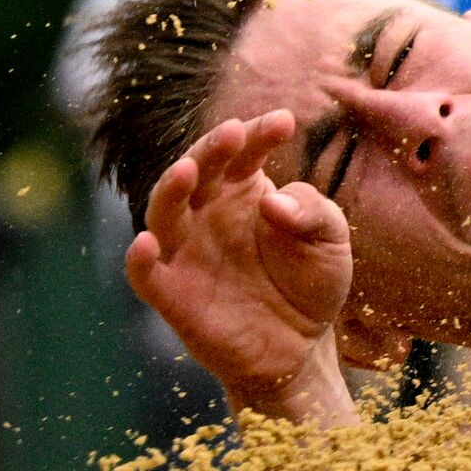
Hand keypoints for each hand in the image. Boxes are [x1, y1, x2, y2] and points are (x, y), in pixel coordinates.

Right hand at [125, 111, 354, 415]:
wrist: (302, 347)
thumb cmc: (312, 283)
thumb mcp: (331, 242)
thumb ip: (314, 213)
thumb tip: (274, 201)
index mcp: (244, 192)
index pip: (243, 153)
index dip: (258, 134)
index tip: (283, 122)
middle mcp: (208, 215)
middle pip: (198, 172)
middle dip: (212, 149)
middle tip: (235, 132)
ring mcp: (189, 253)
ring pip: (164, 214)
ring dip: (170, 189)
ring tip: (187, 169)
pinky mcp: (175, 296)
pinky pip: (146, 275)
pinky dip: (140, 259)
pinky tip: (146, 242)